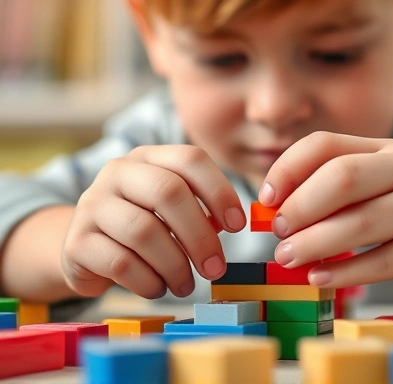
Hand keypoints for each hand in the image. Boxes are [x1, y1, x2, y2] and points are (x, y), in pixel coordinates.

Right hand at [62, 145, 245, 298]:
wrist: (88, 248)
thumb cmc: (143, 225)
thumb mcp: (171, 210)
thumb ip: (200, 210)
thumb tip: (230, 224)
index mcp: (148, 158)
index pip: (190, 159)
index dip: (220, 191)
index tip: (238, 226)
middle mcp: (118, 173)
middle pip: (168, 192)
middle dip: (200, 236)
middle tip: (216, 268)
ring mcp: (92, 204)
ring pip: (144, 231)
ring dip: (175, 265)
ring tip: (186, 285)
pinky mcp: (77, 242)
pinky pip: (121, 263)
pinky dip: (149, 281)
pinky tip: (158, 288)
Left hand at [259, 131, 392, 296]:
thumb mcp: (381, 183)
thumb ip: (336, 190)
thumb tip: (277, 208)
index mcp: (385, 149)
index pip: (325, 145)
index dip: (287, 168)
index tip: (266, 197)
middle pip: (343, 178)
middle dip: (300, 206)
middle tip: (278, 230)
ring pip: (361, 223)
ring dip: (315, 243)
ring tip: (288, 257)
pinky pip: (384, 261)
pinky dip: (346, 272)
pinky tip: (320, 278)